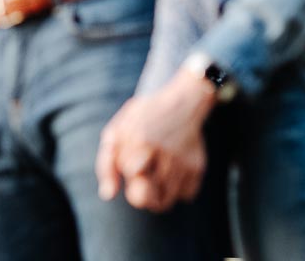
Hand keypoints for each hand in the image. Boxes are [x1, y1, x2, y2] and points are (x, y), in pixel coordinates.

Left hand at [96, 72, 215, 211]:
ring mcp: (183, 162)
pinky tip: (172, 172)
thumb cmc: (143, 120)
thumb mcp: (118, 131)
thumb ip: (107, 164)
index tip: (132, 160)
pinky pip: (185, 195)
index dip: (129, 171)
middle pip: (148, 200)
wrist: (184, 103)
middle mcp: (165, 154)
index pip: (132, 174)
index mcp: (142, 141)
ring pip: (166, 201)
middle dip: (141, 196)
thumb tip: (108, 195)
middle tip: (142, 180)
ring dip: (156, 194)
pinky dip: (177, 189)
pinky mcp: (197, 168)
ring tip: (155, 175)